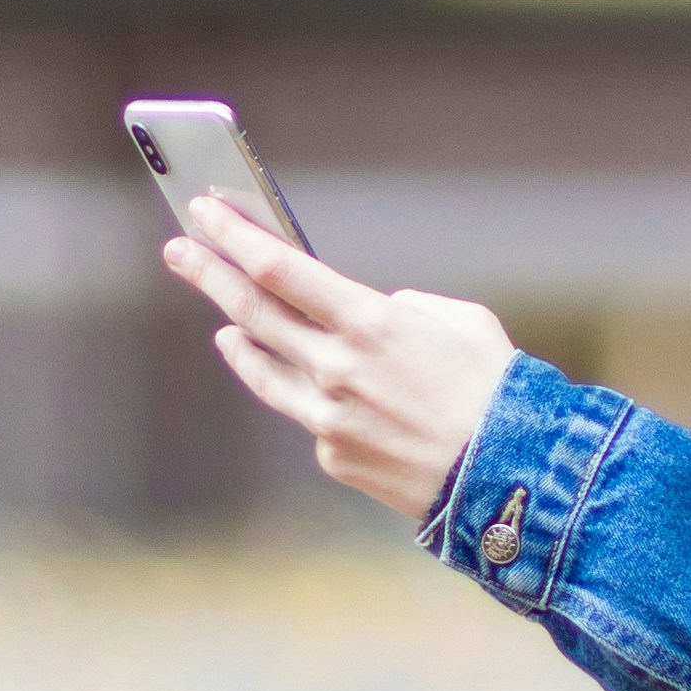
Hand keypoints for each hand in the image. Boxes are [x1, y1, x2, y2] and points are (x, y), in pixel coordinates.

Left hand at [161, 197, 517, 524]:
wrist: (511, 478)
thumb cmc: (496, 389)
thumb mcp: (460, 322)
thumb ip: (401, 310)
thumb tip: (364, 317)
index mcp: (369, 323)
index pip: (280, 269)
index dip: (236, 237)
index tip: (206, 212)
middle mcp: (337, 369)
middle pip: (253, 313)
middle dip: (210, 275)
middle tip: (179, 251)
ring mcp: (328, 418)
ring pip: (264, 370)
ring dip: (237, 339)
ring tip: (223, 324)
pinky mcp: (333, 456)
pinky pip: (310, 416)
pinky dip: (310, 396)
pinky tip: (319, 392)